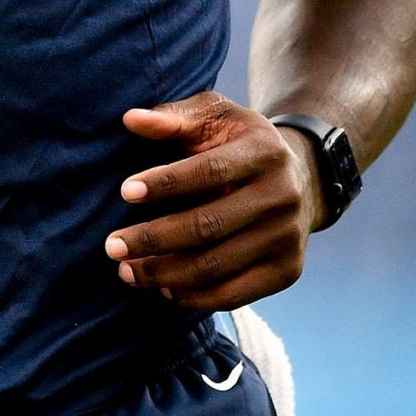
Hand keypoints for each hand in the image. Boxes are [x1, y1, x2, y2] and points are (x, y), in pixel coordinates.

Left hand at [102, 92, 320, 313]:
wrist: (302, 180)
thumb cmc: (239, 144)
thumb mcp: (214, 117)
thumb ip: (174, 118)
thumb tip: (131, 119)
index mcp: (264, 152)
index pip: (210, 171)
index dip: (166, 183)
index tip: (125, 192)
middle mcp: (281, 196)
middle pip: (208, 226)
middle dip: (154, 238)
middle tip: (113, 246)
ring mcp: (287, 238)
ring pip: (216, 266)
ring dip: (164, 274)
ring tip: (127, 271)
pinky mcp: (287, 271)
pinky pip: (233, 294)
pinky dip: (193, 297)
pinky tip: (163, 289)